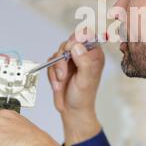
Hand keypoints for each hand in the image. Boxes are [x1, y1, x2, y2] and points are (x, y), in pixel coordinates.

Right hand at [48, 31, 103, 145]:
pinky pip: (51, 61)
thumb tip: (77, 46)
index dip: (78, 38)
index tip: (71, 47)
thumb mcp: (85, 80)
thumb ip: (83, 62)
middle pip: (69, 42)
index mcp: (94, 55)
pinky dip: (52, 73)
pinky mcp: (61, 65)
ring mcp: (72, 60)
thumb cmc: (83, 97)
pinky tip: (58, 82)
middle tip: (64, 72)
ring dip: (57, 67)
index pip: (88, 35)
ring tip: (61, 80)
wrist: (71, 110)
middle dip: (63, 57)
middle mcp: (83, 55)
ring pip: (59, 51)